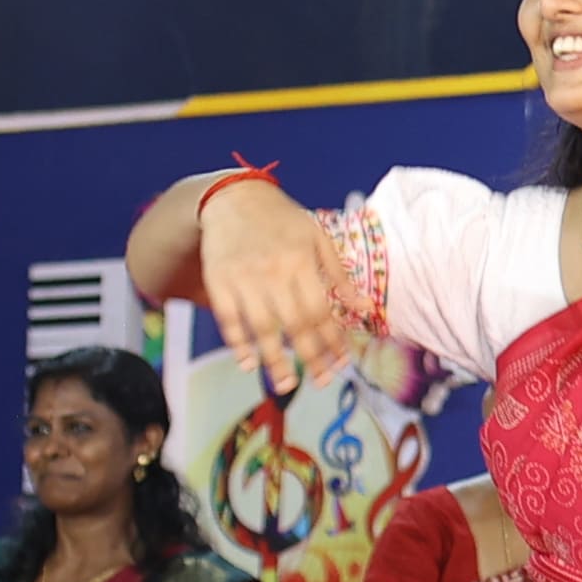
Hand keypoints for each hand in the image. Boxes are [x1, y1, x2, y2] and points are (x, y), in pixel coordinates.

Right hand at [202, 174, 355, 392]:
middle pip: (294, 324)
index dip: (332, 340)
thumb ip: (338, 274)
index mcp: (301, 260)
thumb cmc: (281, 219)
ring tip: (286, 384)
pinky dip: (238, 343)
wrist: (233, 197)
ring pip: (262, 327)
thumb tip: (363, 308)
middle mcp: (273, 272)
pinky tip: (249, 363)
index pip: (320, 310)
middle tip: (320, 381)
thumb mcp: (316, 237)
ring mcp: (243, 278)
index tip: (341, 363)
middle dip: (310, 357)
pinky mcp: (218, 281)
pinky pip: (228, 319)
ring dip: (274, 360)